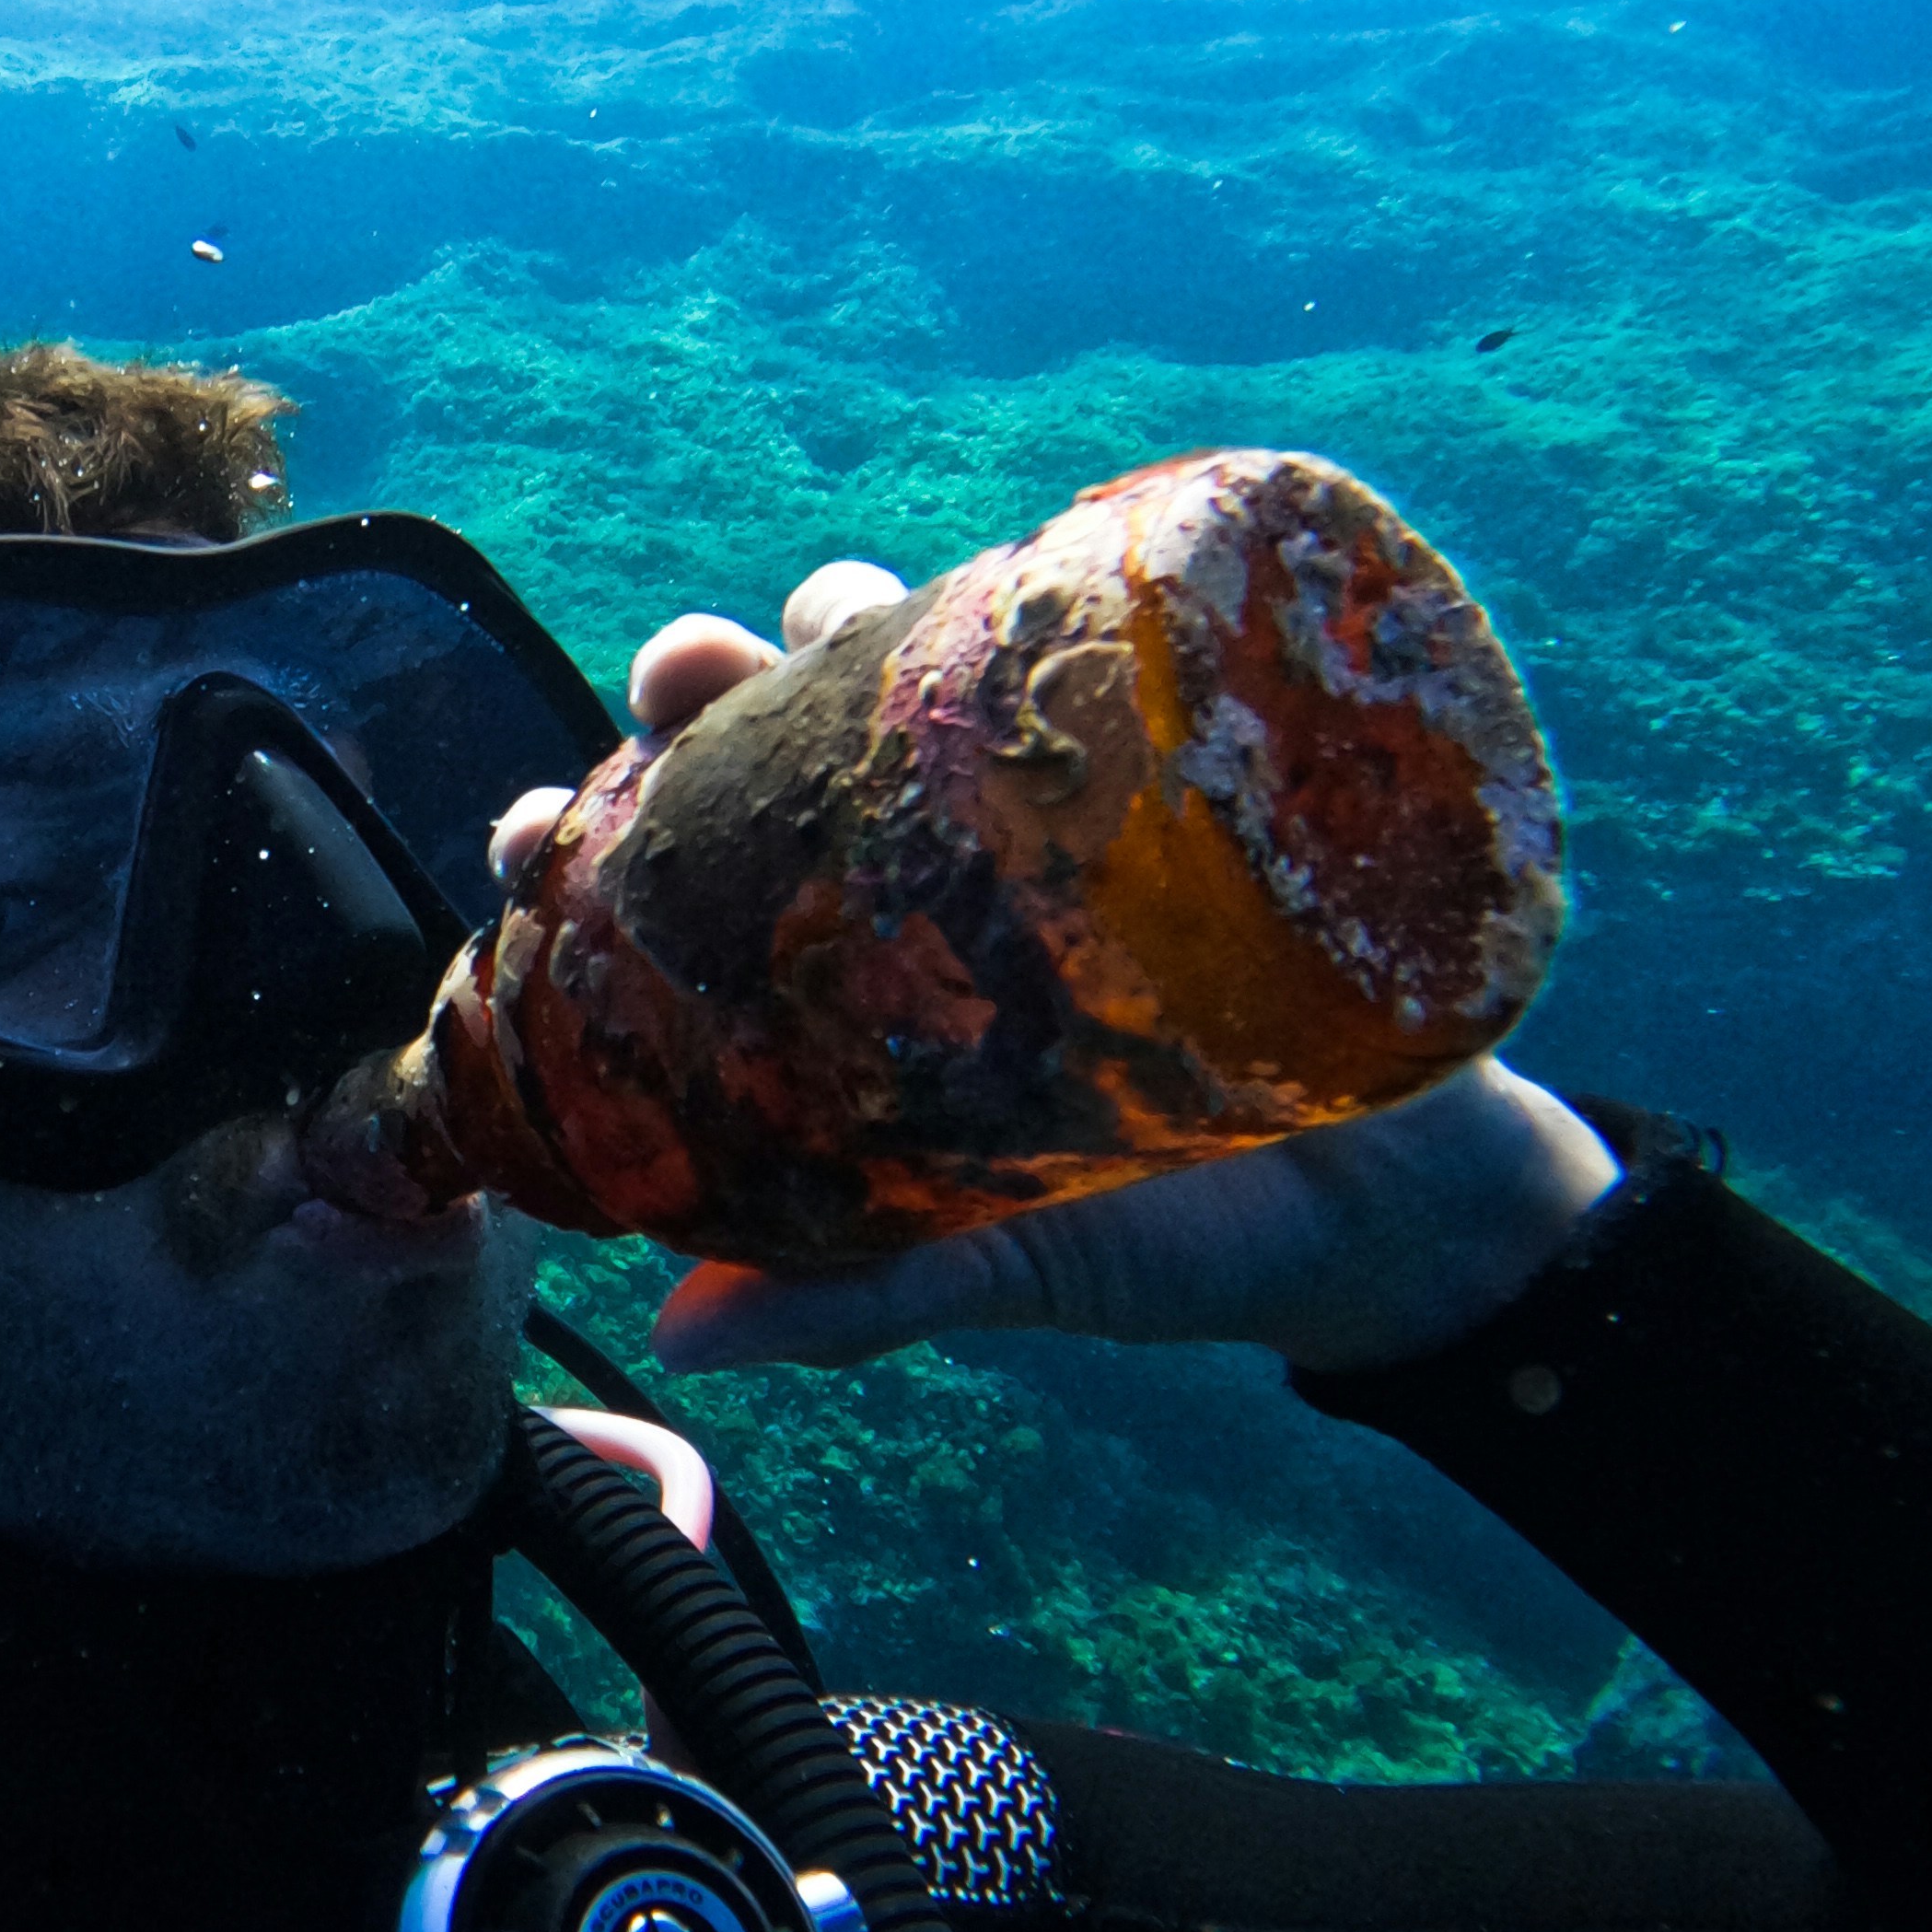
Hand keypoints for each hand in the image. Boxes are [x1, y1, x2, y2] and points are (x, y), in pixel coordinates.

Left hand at [489, 557, 1615, 1379]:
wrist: (1400, 1207)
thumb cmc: (1169, 1241)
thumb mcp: (1003, 1267)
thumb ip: (859, 1294)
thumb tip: (686, 1340)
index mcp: (828, 987)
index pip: (667, 891)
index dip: (581, 850)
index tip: (531, 843)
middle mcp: (899, 877)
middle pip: (753, 748)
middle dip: (683, 696)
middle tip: (661, 698)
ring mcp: (1018, 806)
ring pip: (882, 668)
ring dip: (814, 625)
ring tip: (792, 626)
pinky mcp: (1146, 763)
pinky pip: (1058, 649)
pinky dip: (1001, 603)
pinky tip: (960, 592)